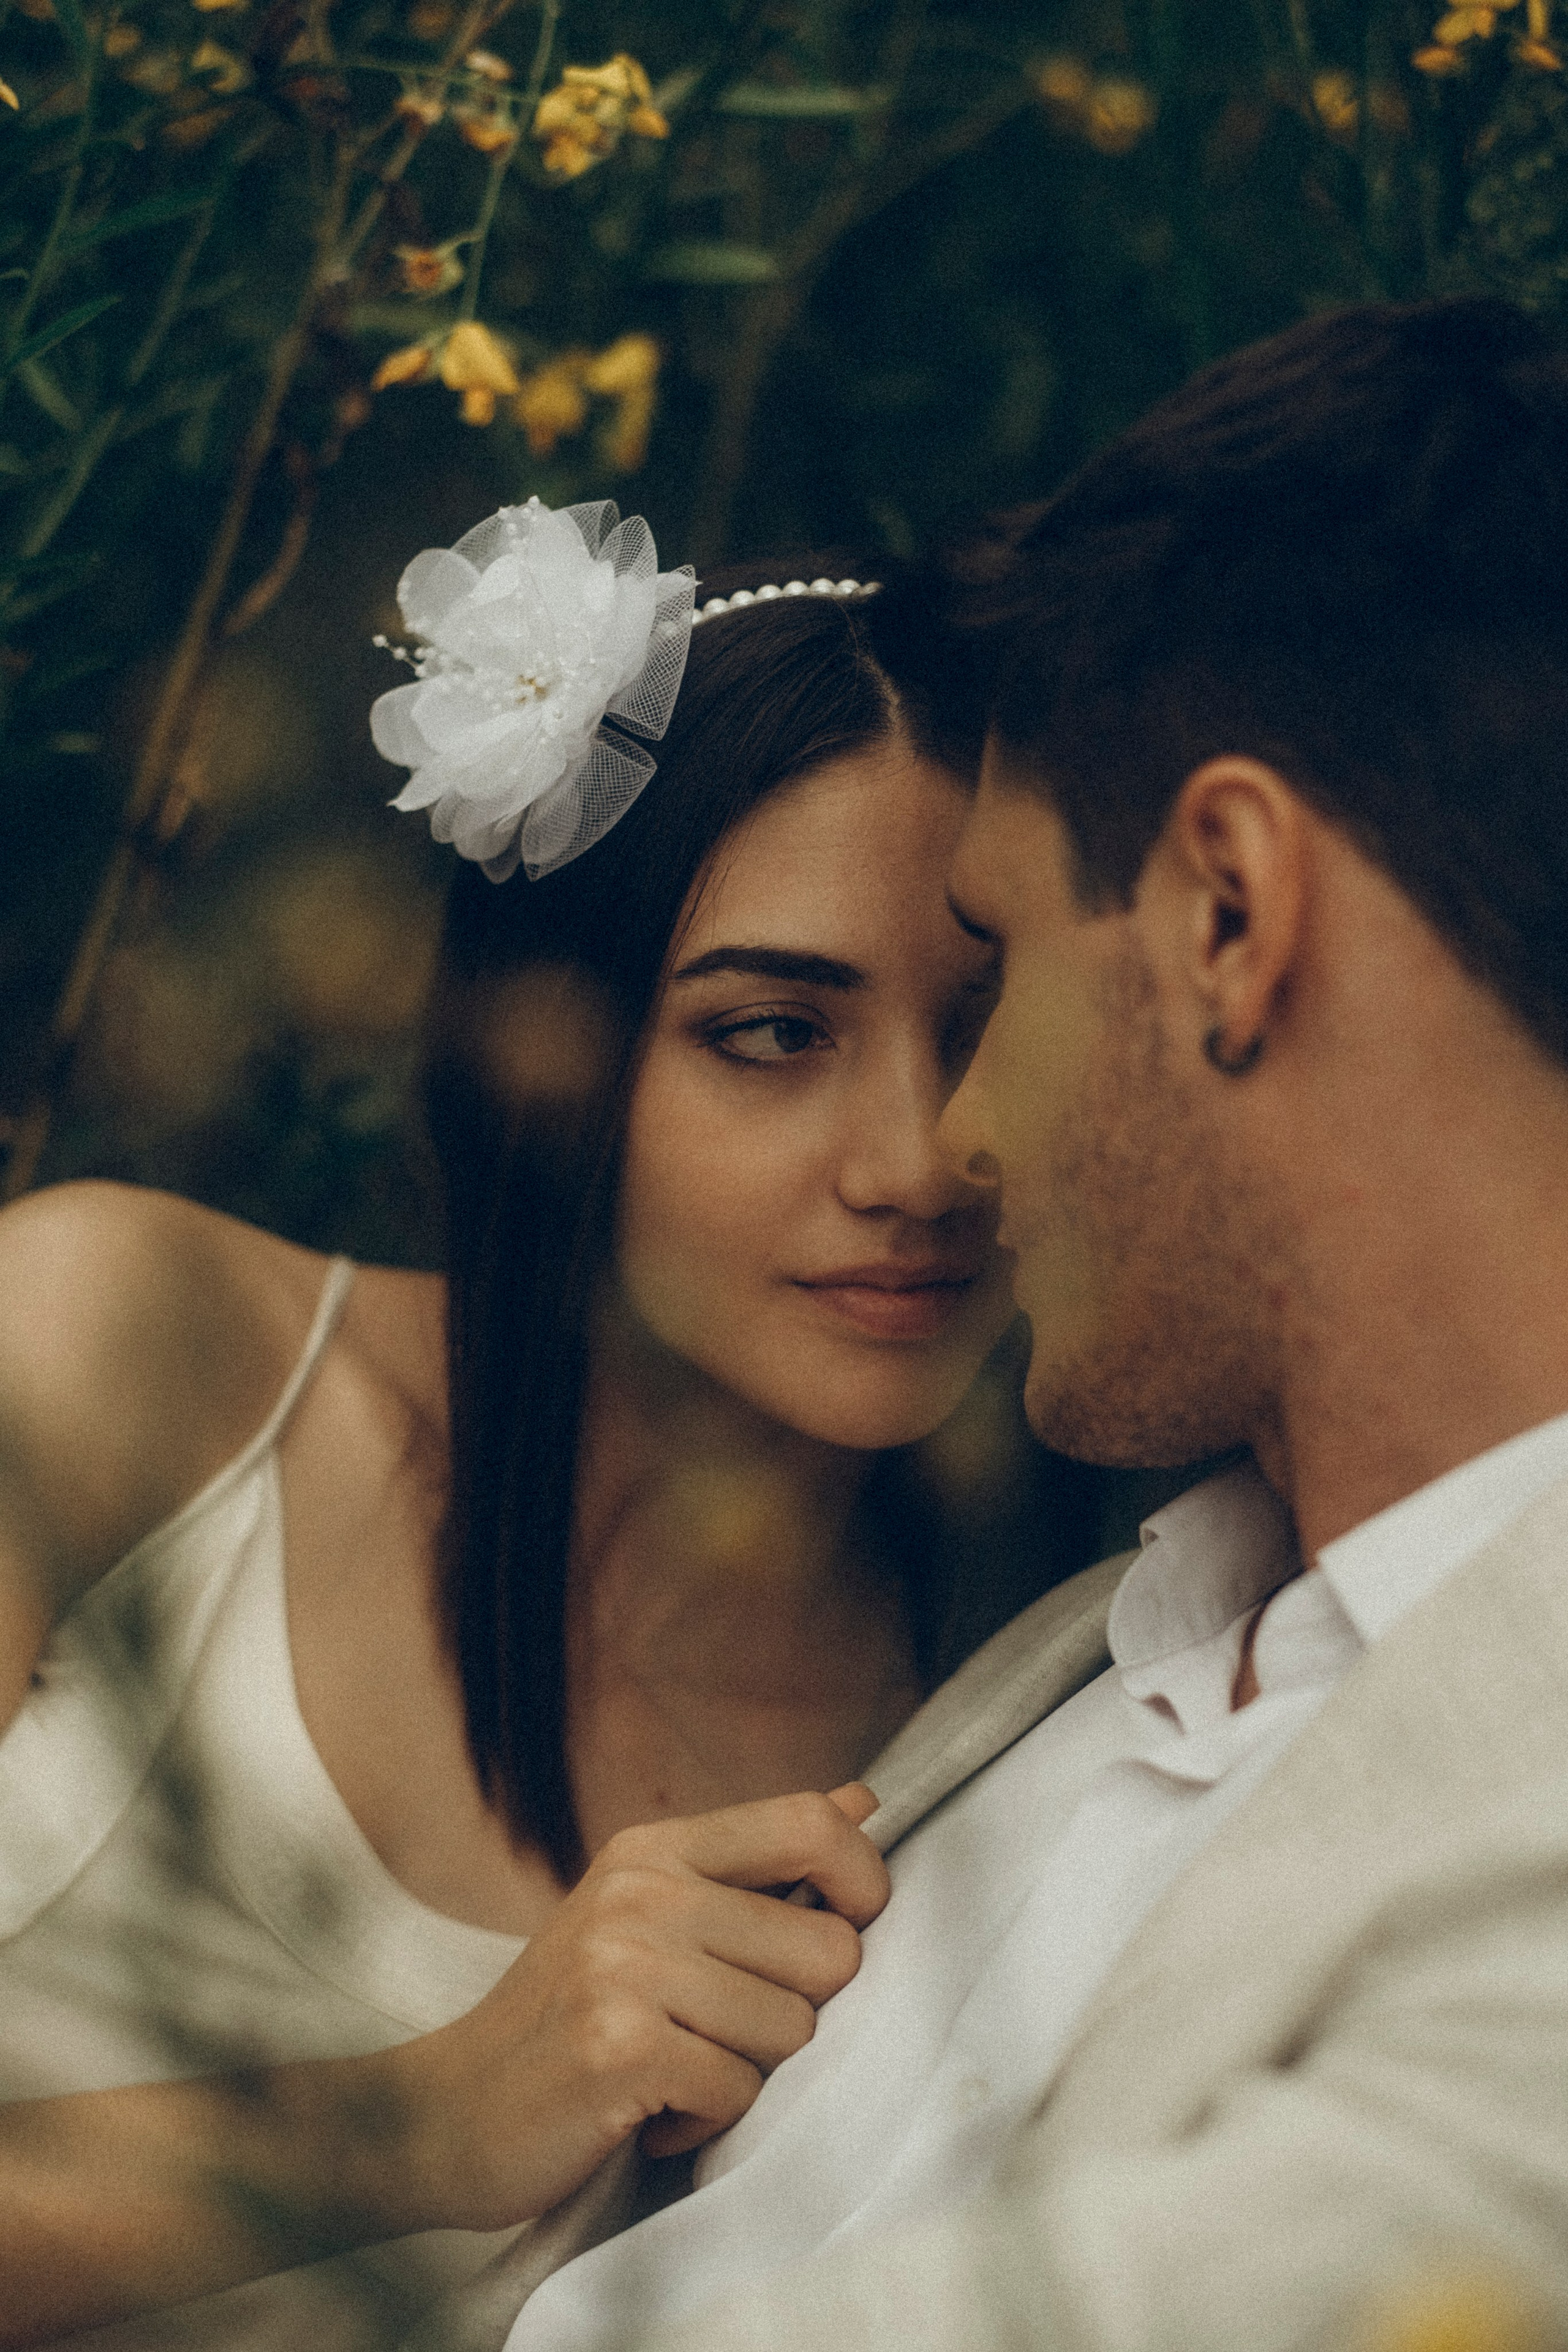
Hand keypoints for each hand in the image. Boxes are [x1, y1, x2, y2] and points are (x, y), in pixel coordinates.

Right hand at [389, 1785, 888, 2231]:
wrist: (441, 2113)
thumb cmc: (564, 2020)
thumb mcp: (652, 1913)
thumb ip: (760, 1862)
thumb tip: (861, 1802)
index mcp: (654, 1848)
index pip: (809, 1824)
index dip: (863, 1881)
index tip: (848, 1931)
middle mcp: (642, 1891)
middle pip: (828, 1949)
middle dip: (797, 2012)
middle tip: (720, 2033)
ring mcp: (626, 1964)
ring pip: (793, 2030)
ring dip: (747, 2075)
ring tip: (676, 2071)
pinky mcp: (620, 2046)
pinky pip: (740, 2092)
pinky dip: (706, 2122)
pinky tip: (649, 2114)